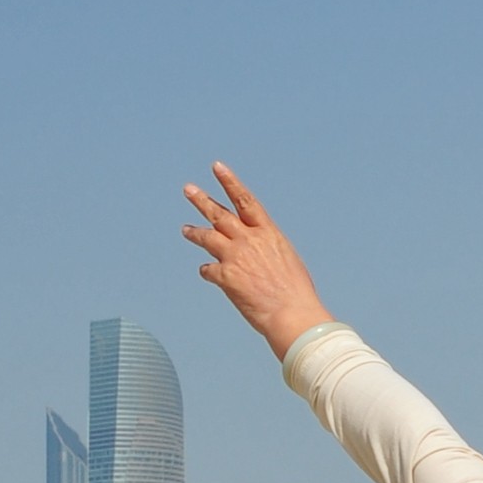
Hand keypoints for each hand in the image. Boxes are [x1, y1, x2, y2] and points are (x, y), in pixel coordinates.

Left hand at [182, 163, 331, 356]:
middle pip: (219, 214)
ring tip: (185, 229)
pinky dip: (207, 271)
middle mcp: (249, 240)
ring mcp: (235, 257)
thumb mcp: (287, 261)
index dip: (230, 182)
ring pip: (207, 237)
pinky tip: (208, 273)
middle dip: (202, 200)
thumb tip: (257, 254)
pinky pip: (208, 270)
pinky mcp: (225, 277)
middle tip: (188, 189)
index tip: (217, 168)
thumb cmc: (296, 293)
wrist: (293, 314)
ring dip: (194, 232)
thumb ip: (267, 250)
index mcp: (268, 233)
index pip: (245, 200)